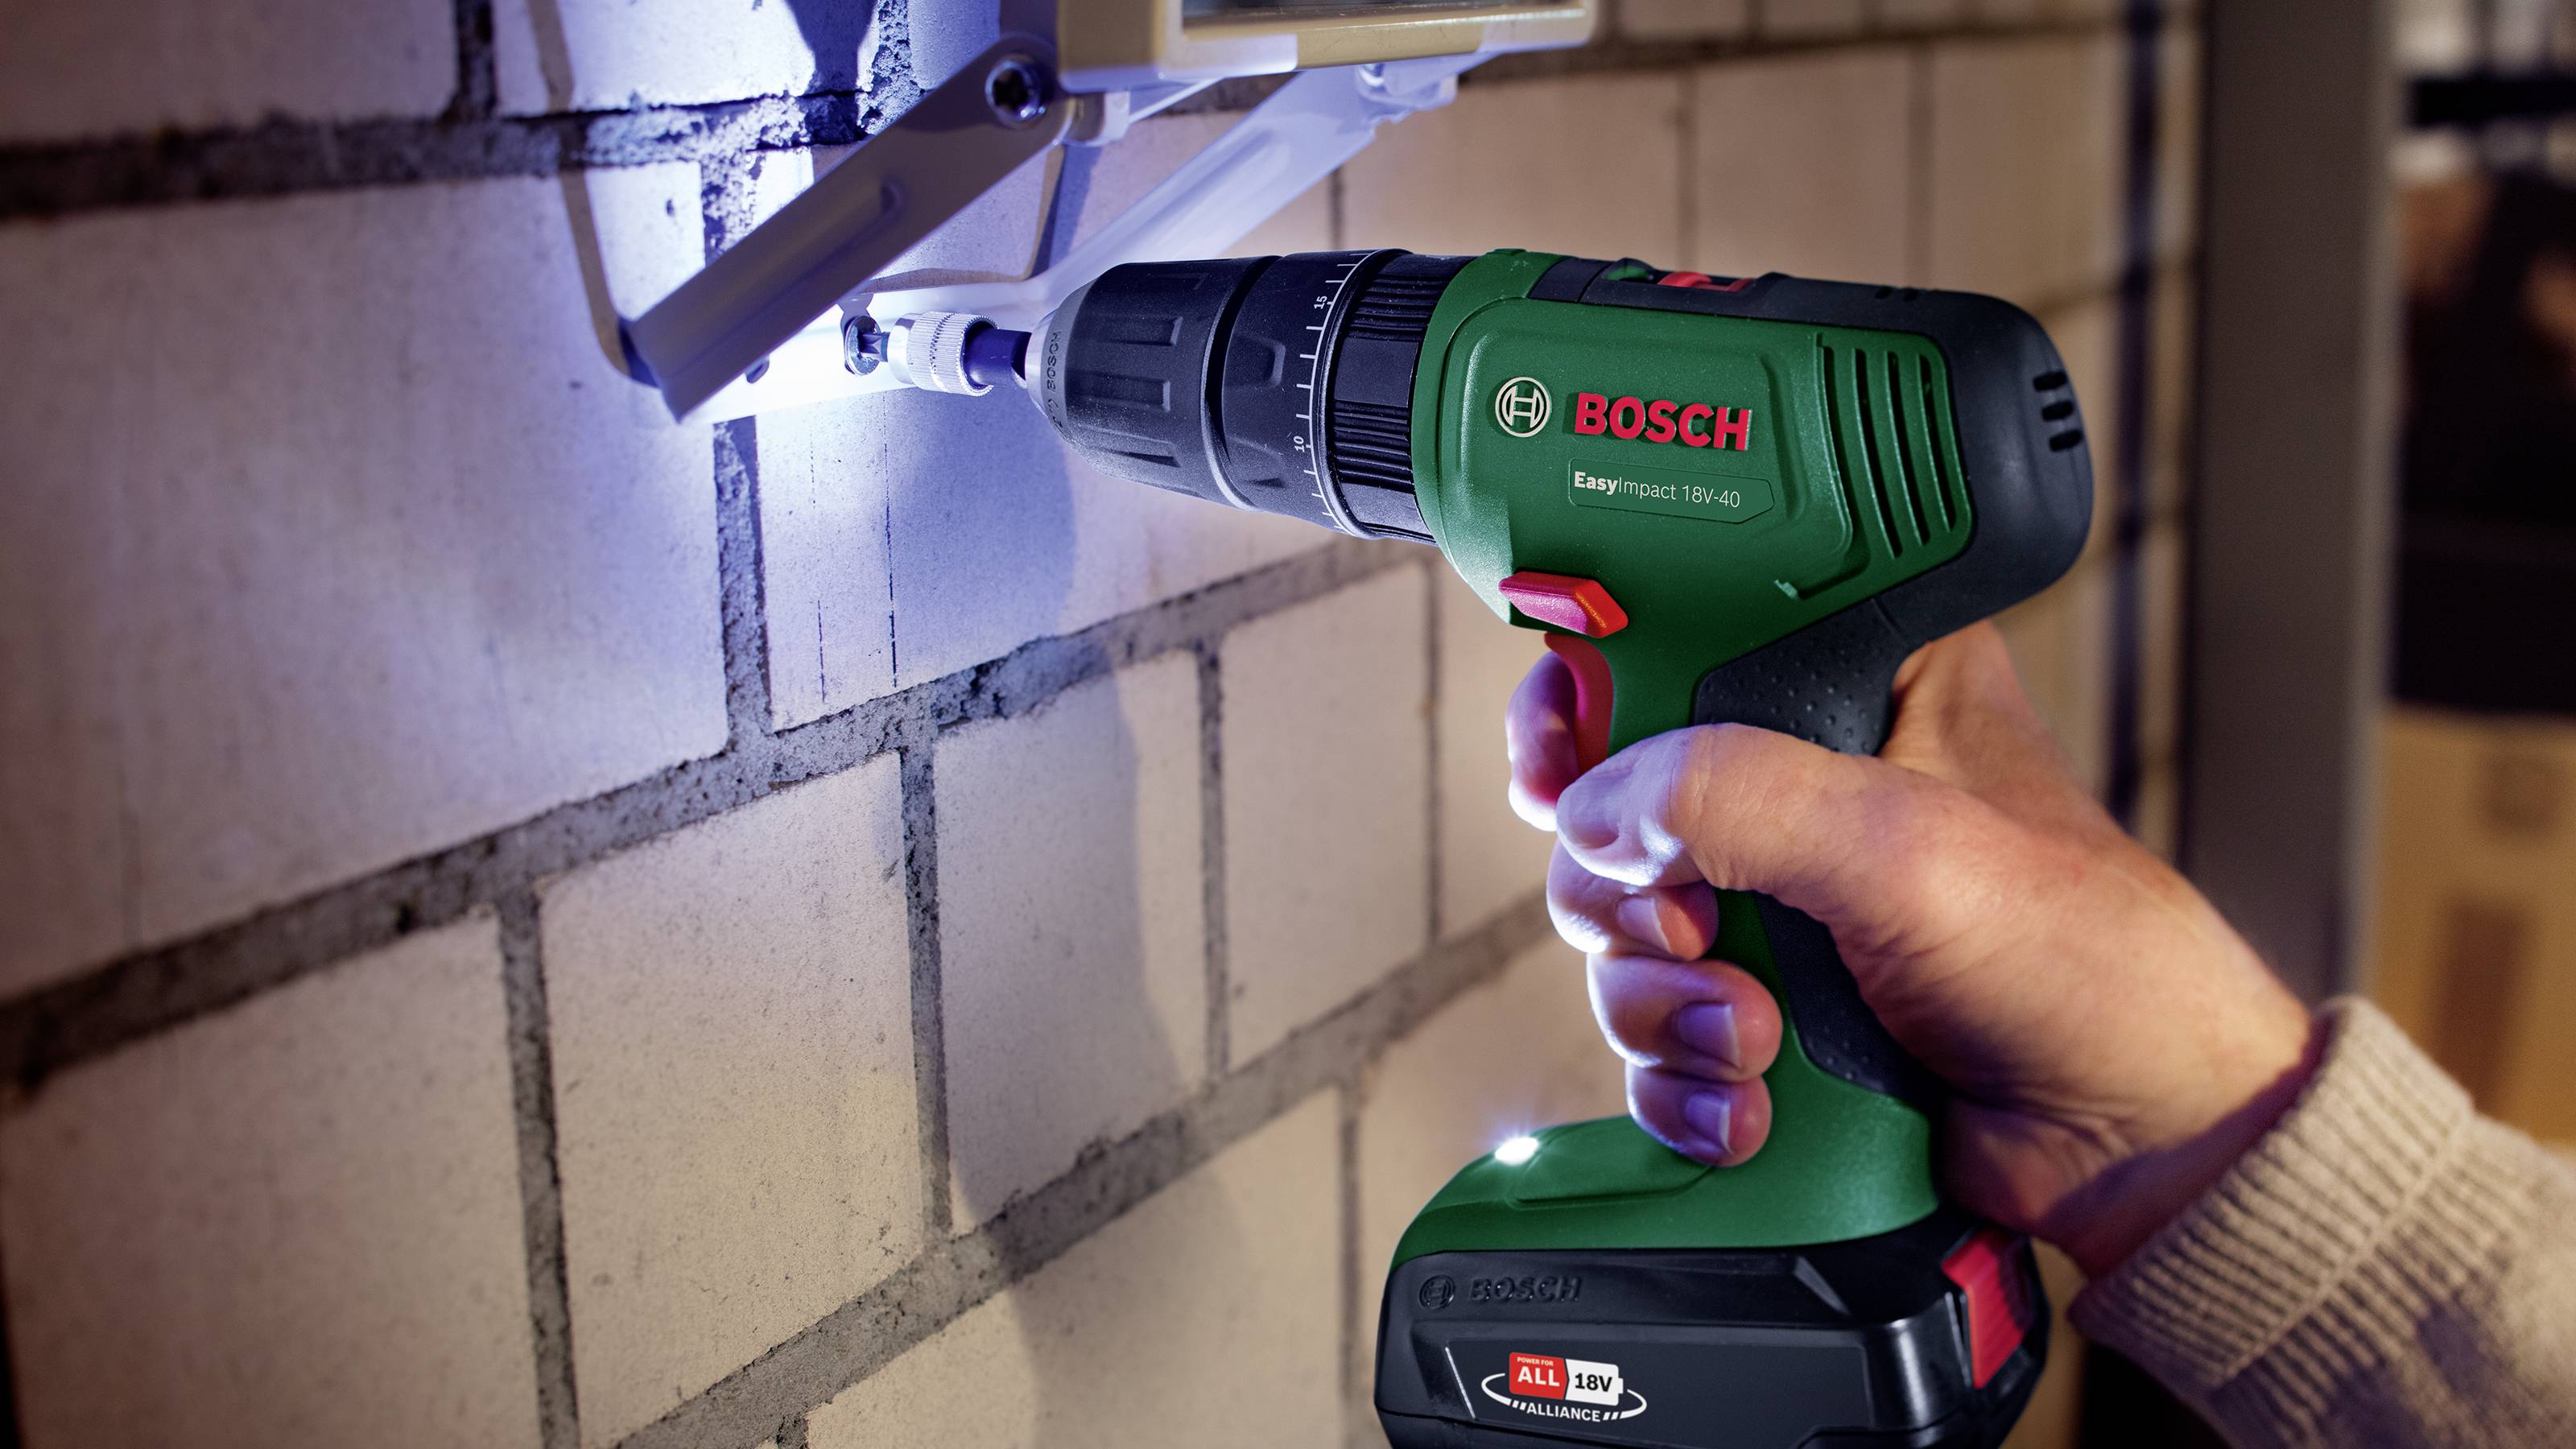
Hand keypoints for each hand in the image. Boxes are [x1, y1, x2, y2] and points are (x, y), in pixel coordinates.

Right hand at [1508, 623, 2323, 1276]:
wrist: (2136, 1147)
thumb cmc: (2090, 966)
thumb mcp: (1906, 846)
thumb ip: (1740, 797)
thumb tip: (1600, 809)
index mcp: (1859, 678)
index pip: (1674, 638)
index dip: (1593, 697)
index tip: (1562, 763)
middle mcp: (1807, 781)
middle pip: (1615, 807)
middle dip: (1632, 897)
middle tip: (1694, 929)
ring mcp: (1781, 902)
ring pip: (1621, 935)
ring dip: (1666, 1008)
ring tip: (1761, 1043)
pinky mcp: (1767, 1004)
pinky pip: (1653, 1036)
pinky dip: (1682, 1080)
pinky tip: (1753, 1102)